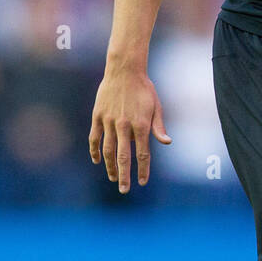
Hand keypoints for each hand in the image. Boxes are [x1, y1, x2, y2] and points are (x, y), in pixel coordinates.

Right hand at [89, 66, 170, 191]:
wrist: (124, 70)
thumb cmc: (144, 89)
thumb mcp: (156, 106)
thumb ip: (158, 127)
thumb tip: (167, 142)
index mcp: (141, 125)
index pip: (142, 154)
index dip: (143, 170)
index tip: (143, 182)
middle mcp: (124, 125)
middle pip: (124, 157)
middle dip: (124, 175)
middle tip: (124, 190)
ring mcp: (109, 121)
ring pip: (108, 150)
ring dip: (110, 166)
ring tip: (113, 178)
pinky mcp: (97, 116)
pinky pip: (94, 138)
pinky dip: (94, 151)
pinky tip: (97, 161)